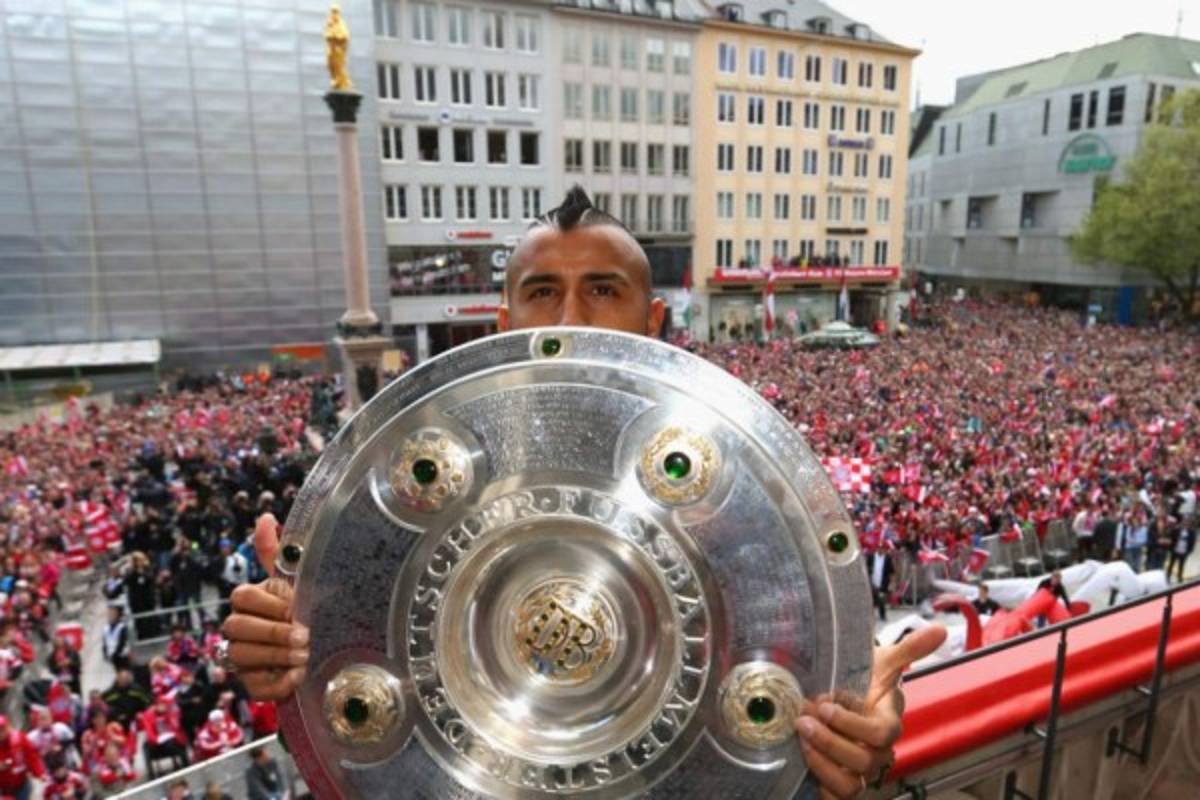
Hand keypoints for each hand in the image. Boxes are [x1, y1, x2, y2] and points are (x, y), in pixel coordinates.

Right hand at [221, 514, 307, 699]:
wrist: (320, 649)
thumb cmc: (303, 611)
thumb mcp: (295, 582)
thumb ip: (277, 553)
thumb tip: (266, 517)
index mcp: (249, 600)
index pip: (243, 596)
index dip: (269, 604)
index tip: (295, 608)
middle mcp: (238, 628)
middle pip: (238, 628)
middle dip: (273, 633)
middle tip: (304, 637)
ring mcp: (241, 658)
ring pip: (241, 656)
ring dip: (275, 657)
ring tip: (304, 656)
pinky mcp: (251, 685)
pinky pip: (254, 686)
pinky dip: (277, 683)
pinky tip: (297, 677)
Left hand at [794, 625, 946, 798]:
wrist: (839, 696)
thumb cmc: (864, 681)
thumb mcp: (882, 661)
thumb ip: (910, 648)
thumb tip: (940, 630)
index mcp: (888, 724)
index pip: (880, 734)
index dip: (852, 723)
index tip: (825, 704)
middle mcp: (878, 752)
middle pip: (863, 762)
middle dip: (830, 741)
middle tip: (804, 720)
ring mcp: (860, 770)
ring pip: (849, 784)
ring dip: (822, 763)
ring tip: (802, 738)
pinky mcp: (840, 781)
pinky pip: (835, 796)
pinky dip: (819, 782)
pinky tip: (803, 759)